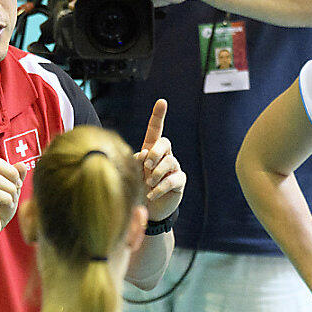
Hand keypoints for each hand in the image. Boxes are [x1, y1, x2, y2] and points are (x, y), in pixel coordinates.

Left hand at [137, 99, 184, 221]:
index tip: (162, 102)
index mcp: (151, 149)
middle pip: (165, 142)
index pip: (155, 129)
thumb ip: (136, 162)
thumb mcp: (132, 173)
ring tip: (148, 183)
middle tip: (147, 165)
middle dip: (156, 151)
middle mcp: (164, 155)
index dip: (158, 115)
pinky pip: (173, 179)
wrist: (148, 209)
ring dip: (156, 173)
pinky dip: (160, 187)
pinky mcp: (179, 181)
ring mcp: (173, 168)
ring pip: (169, 161)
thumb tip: (144, 154)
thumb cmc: (137, 187)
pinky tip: (151, 194)